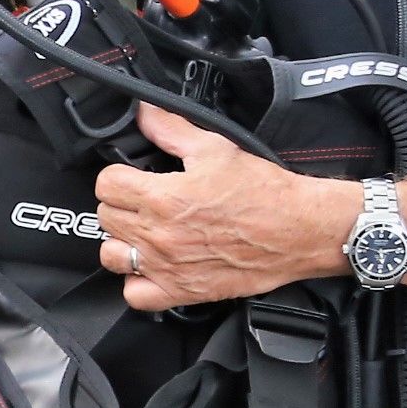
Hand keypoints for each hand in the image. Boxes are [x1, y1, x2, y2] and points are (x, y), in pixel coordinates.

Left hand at [92, 104, 350, 310]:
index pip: (106, 184)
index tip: (132, 176)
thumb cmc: (264, 192)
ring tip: (144, 232)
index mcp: (163, 197)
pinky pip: (135, 295)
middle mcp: (159, 235)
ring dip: (123, 242)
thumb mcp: (215, 148)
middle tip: (144, 200)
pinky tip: (151, 266)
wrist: (299, 230)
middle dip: (122, 204)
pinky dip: (137, 282)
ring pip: (112, 255)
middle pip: (107, 217)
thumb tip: (144, 112)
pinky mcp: (182, 291)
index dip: (118, 175)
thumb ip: (171, 129)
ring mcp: (168, 266)